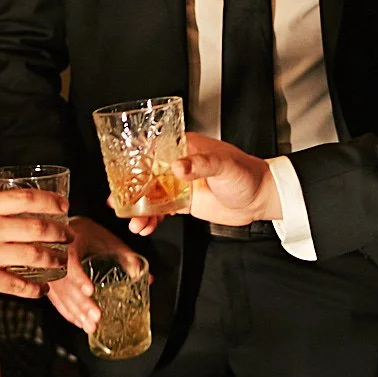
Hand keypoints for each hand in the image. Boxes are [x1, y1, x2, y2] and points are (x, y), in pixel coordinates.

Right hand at [0, 190, 69, 299]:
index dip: (50, 201)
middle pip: (37, 228)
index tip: (64, 205)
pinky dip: (35, 289)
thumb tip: (2, 206)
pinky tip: (42, 290)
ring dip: (54, 260)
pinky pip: (19, 284)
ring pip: (35, 256)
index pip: (25, 199)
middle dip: (60, 232)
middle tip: (68, 236)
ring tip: (62, 262)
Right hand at [45, 217, 143, 335]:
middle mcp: (56, 263)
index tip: (90, 290)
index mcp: (69, 247)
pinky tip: (79, 322)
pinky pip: (57, 302)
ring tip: (90, 326)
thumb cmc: (84, 233)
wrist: (62, 231)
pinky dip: (68, 314)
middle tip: (96, 317)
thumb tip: (146, 278)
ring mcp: (51, 275)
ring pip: (62, 297)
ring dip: (76, 313)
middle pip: (67, 286)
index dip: (80, 279)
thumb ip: (125, 257)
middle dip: (82, 304)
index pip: (71, 264)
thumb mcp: (106, 239)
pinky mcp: (50, 285)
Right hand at [116, 133, 280, 235]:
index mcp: (185, 148)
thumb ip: (200, 164)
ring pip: (151, 196)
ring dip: (139, 209)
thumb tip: (178, 166)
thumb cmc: (247, 174)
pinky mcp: (184, 203)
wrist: (261, 198)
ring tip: (132, 222)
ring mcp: (180, 186)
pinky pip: (162, 211)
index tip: (118, 171)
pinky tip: (144, 228)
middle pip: (146, 176)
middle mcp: (178, 166)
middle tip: (117, 202)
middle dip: (130, 190)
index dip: (133, 160)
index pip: (152, 150)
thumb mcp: (224, 165)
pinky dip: (151, 220)